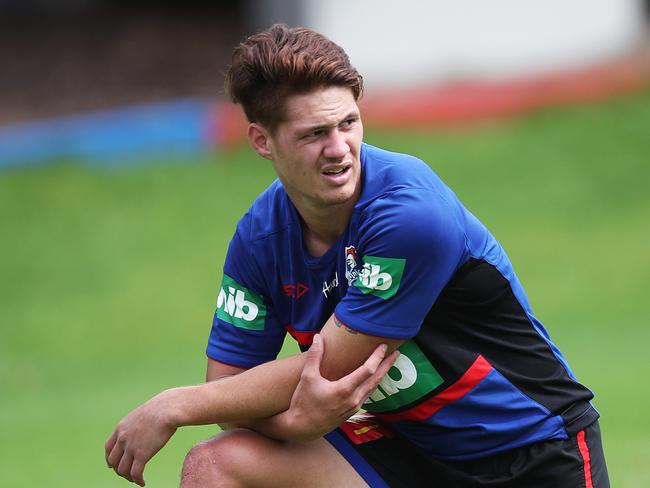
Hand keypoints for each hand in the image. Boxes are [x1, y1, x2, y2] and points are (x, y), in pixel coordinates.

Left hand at [105, 390, 178, 485]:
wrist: (168, 409)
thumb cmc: (162, 408)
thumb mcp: (143, 414)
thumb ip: (138, 423)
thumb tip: (145, 427)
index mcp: (121, 427)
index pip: (108, 448)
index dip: (109, 459)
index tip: (112, 465)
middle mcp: (122, 438)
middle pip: (113, 461)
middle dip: (118, 470)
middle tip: (127, 474)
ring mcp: (131, 447)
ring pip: (122, 470)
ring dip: (128, 477)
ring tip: (135, 479)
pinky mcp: (142, 455)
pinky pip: (135, 473)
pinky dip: (137, 480)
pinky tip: (143, 482)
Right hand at [281, 334, 398, 440]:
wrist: (302, 428)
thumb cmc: (303, 403)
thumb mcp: (307, 377)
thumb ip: (314, 356)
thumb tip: (318, 337)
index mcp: (344, 389)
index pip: (367, 370)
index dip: (377, 357)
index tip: (383, 346)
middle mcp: (353, 399)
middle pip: (376, 379)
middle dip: (387, 365)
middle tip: (397, 353)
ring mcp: (354, 407)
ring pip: (373, 388)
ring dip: (382, 375)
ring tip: (388, 364)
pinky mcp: (351, 412)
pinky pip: (367, 395)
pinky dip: (373, 384)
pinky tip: (373, 379)